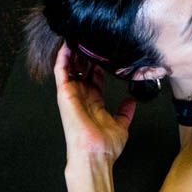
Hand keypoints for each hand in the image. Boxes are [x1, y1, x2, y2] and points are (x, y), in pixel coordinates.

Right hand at [53, 43, 136, 168]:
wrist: (96, 155)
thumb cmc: (105, 146)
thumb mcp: (121, 126)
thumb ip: (125, 113)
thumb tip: (131, 103)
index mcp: (94, 105)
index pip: (95, 80)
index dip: (99, 66)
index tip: (104, 53)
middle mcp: (82, 99)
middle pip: (82, 72)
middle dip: (86, 56)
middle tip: (90, 40)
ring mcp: (72, 96)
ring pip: (71, 69)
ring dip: (73, 54)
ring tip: (77, 37)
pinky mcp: (64, 95)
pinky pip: (61, 73)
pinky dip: (62, 60)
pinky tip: (65, 46)